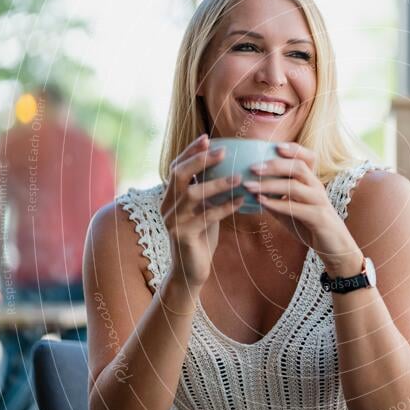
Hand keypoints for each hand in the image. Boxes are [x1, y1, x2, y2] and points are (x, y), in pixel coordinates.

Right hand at [161, 134, 242, 289]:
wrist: (190, 271)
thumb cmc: (201, 236)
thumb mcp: (202, 209)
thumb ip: (207, 190)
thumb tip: (228, 166)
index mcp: (170, 196)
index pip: (176, 166)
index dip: (190, 151)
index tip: (207, 137)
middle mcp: (167, 206)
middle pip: (179, 174)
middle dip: (200, 160)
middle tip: (223, 151)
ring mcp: (173, 221)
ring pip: (194, 195)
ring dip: (218, 183)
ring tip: (239, 177)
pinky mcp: (183, 235)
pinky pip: (207, 217)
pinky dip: (226, 207)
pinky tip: (242, 200)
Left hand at [244, 142, 357, 267]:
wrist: (334, 248)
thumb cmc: (311, 226)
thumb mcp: (291, 210)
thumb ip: (275, 199)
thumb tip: (252, 191)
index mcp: (312, 182)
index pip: (307, 157)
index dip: (293, 149)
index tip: (274, 146)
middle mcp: (317, 188)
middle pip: (298, 167)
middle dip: (274, 165)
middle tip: (252, 167)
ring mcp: (319, 202)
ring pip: (295, 186)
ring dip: (270, 184)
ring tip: (250, 186)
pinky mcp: (318, 218)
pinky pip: (295, 207)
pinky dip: (277, 204)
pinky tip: (261, 203)